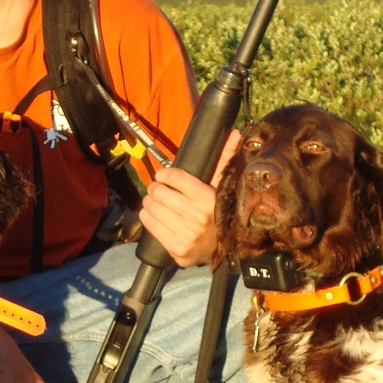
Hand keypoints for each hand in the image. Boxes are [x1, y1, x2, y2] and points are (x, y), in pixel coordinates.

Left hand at [138, 130, 241, 267]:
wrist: (223, 249)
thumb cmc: (219, 212)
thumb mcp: (222, 186)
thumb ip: (224, 160)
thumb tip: (234, 132)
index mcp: (209, 199)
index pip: (176, 177)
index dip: (165, 174)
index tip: (163, 175)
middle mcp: (197, 218)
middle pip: (160, 192)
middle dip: (156, 188)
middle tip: (157, 188)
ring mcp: (186, 235)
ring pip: (152, 208)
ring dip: (150, 202)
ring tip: (155, 201)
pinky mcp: (176, 249)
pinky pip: (150, 225)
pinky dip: (147, 217)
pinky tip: (153, 214)